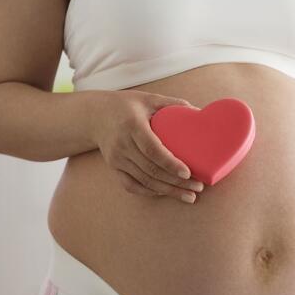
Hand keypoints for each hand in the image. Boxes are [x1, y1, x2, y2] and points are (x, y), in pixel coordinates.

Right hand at [92, 89, 204, 203]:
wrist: (94, 115)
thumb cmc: (127, 105)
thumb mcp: (148, 99)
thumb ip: (172, 104)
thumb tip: (199, 112)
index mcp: (132, 126)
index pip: (152, 150)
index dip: (170, 164)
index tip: (188, 173)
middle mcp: (122, 145)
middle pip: (151, 170)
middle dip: (176, 182)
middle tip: (198, 187)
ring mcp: (116, 159)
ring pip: (144, 181)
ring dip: (168, 191)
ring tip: (189, 196)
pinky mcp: (114, 167)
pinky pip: (132, 186)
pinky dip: (150, 192)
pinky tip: (167, 193)